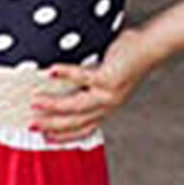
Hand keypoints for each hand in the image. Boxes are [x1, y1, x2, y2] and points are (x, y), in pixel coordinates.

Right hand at [28, 26, 159, 141]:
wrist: (152, 46)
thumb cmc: (128, 56)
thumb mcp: (105, 76)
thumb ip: (87, 81)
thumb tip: (59, 75)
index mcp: (106, 107)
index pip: (83, 129)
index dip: (63, 136)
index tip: (44, 138)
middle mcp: (108, 104)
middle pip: (75, 122)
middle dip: (51, 125)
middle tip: (31, 125)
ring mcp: (108, 93)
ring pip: (76, 105)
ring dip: (53, 105)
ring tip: (35, 101)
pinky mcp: (109, 78)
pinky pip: (83, 78)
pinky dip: (65, 74)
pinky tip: (51, 71)